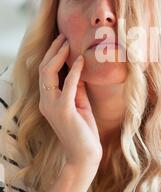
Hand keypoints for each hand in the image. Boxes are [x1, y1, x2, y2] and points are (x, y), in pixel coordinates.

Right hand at [38, 33, 101, 170]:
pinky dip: (74, 71)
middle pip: (44, 69)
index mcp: (48, 101)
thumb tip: (79, 69)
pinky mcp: (64, 111)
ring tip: (68, 43)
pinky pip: (68, 86)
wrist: (85, 156)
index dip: (52, 56)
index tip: (61, 41)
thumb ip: (76, 88)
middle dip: (53, 51)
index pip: (46, 73)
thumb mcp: (80, 104)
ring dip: (59, 56)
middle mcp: (46, 102)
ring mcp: (53, 106)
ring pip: (49, 74)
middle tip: (63, 36)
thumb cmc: (84, 131)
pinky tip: (82, 60)